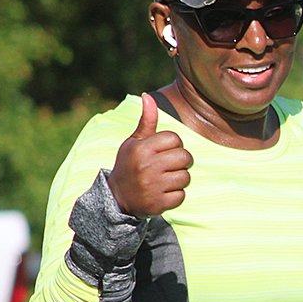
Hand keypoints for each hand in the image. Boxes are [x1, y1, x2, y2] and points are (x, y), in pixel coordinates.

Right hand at [107, 93, 193, 216]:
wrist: (116, 198)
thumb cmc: (129, 164)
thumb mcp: (134, 142)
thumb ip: (146, 121)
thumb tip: (147, 96)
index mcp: (141, 149)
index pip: (174, 138)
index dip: (173, 144)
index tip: (162, 151)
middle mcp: (147, 167)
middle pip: (185, 157)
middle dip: (181, 161)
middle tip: (168, 165)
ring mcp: (152, 187)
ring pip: (185, 177)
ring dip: (179, 179)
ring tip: (164, 179)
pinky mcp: (158, 204)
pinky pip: (181, 196)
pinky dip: (175, 195)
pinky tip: (162, 192)